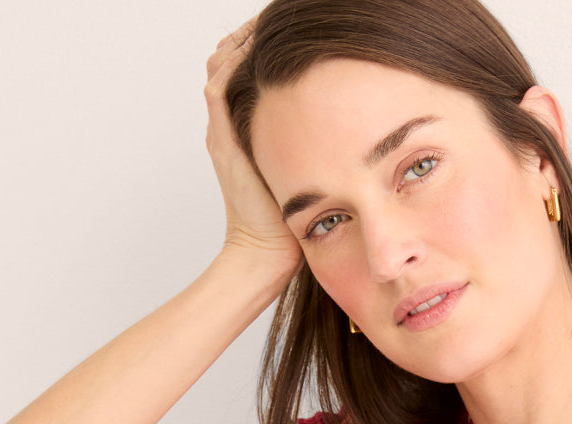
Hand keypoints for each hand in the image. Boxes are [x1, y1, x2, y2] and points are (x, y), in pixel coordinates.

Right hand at [203, 20, 301, 282]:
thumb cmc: (294, 223)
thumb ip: (315, 143)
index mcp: (244, 130)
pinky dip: (239, 56)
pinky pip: (221, 80)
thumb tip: (349, 120)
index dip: (264, 48)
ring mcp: (223, 129)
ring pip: (222, 61)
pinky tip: (264, 44)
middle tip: (287, 21)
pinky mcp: (225, 137)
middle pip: (229, 57)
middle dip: (256, 36)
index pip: (244, 69)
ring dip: (247, 38)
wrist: (270, 253)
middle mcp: (229, 125)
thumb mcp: (307, 170)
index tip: (297, 36)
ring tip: (274, 22)